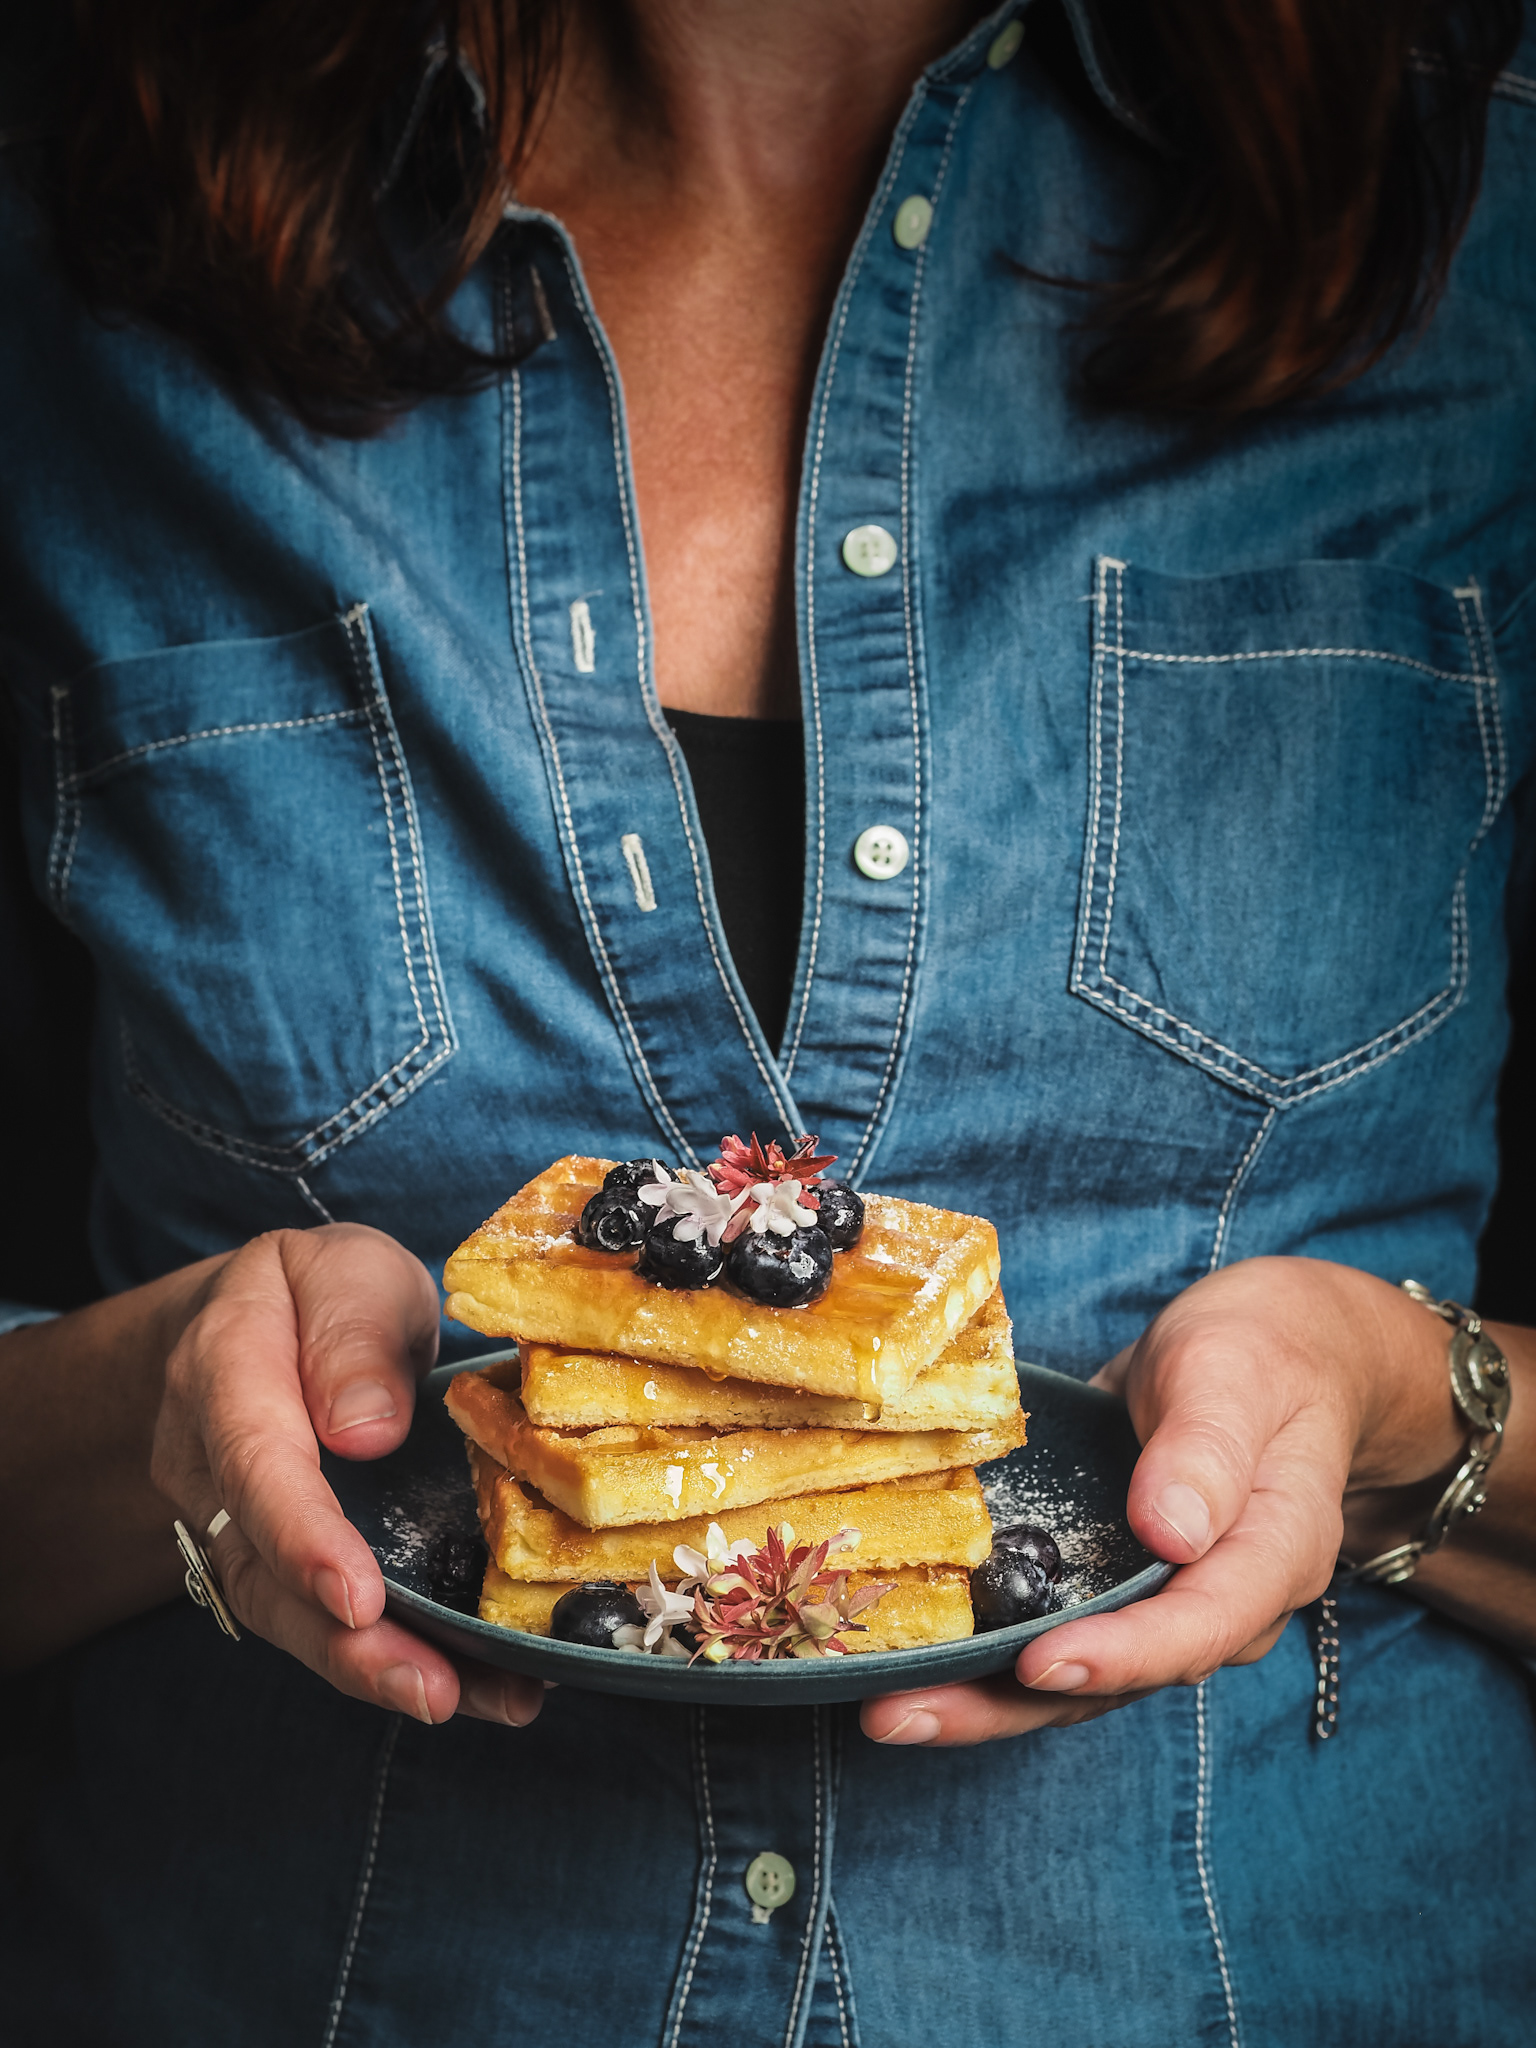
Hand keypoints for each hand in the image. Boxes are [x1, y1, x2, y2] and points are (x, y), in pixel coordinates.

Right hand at [151, 1225, 543, 1729]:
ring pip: (289, 1614)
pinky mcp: (276, 1561)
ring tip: (466, 1699)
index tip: (358, 1598)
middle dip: (345, 1643)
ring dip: (375, 1669)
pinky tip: (479, 1684)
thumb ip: (354, 1336)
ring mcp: (233, 1523)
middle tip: (431, 1690)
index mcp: (224, 1368)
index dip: (303, 1537)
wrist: (273, 1313)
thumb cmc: (321, 1289)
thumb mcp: (349, 1272)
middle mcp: (208, 1463)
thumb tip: (364, 1433)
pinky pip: (322, 1617)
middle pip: (261, 1569)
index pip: (253, 1461)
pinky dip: (395, 1655)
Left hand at [861, 1257, 1460, 1747]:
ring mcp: (1155, 1601)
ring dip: (979, 1696)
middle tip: (901, 1714)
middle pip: (1116, 1679)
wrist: (1271, 1353)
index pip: (1197, 1628)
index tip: (1039, 1661)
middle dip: (1007, 1703)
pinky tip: (907, 1654)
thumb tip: (1167, 1532)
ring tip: (884, 1709)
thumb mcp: (1232, 1378)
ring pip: (1072, 1673)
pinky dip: (983, 1649)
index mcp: (1267, 1560)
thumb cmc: (1259, 1356)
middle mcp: (1213, 1605)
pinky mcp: (1106, 1582)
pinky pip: (1047, 1629)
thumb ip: (1205, 1451)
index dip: (1118, 1656)